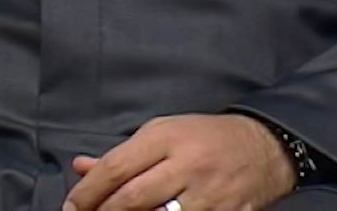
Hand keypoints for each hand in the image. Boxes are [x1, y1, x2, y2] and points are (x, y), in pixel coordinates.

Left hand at [63, 114, 296, 210]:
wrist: (264, 148)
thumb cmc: (204, 138)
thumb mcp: (163, 132)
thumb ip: (122, 154)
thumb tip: (81, 168)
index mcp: (166, 137)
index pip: (117, 168)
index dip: (88, 191)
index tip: (71, 206)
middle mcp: (187, 164)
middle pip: (132, 197)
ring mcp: (208, 194)